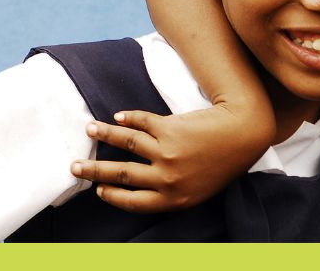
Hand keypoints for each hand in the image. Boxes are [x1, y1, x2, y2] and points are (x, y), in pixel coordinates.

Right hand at [70, 104, 271, 212]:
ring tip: (89, 130)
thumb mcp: (200, 189)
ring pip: (126, 143)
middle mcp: (167, 178)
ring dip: (104, 135)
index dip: (112, 196)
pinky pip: (141, 122)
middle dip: (93, 170)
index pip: (133, 202)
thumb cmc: (225, 163)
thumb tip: (141, 185)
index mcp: (175, 199)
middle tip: (74, 167)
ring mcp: (167, 152)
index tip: (98, 190)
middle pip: (120, 174)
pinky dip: (127, 119)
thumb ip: (173, 190)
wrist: (245, 133)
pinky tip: (118, 118)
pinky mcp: (169, 128)